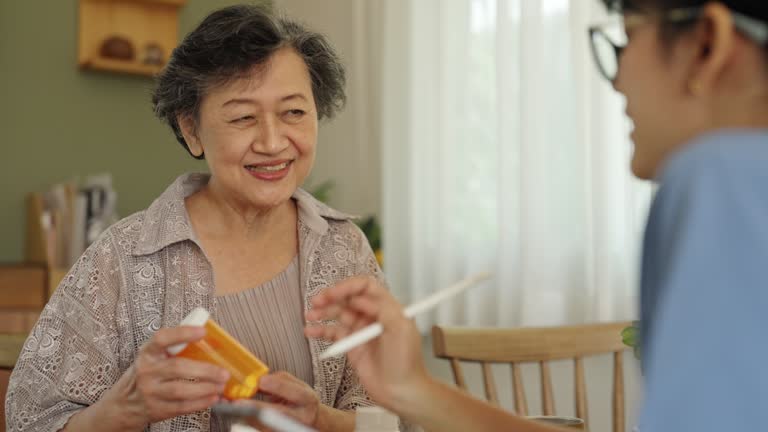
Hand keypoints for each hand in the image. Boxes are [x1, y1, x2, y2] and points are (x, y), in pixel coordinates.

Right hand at [102, 326, 229, 429]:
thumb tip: (211, 338)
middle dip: (204, 370)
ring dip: (205, 388)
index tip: (202, 331)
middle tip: (224, 372)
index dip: (182, 333)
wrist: (126, 403)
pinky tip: (213, 398)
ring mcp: (150, 392)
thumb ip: (176, 347)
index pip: (162, 338)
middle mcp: (147, 371)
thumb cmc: (149, 373)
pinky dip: (200, 403)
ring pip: (180, 390)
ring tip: (221, 385)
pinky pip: (182, 406)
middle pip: (177, 368)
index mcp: (148, 352)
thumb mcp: (155, 356)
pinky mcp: (157, 409)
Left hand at [237, 372, 341, 430]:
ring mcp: (288, 428)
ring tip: (232, 408)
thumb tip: (257, 382)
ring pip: (267, 426)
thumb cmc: (299, 398)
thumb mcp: (296, 385)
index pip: (294, 392)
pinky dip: (249, 423)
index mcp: (307, 399)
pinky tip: (237, 416)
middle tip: (238, 402)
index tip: (261, 380)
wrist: (310, 418)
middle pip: (278, 414)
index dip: (278, 386)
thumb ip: (279, 381)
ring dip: (248, 418)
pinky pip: (261, 430)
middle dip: (257, 408)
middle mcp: (301, 416)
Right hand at [304, 277, 429, 411]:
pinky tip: (310, 331)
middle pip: (349, 298)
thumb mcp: (400, 329)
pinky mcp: (351, 345)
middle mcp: (373, 316)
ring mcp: (361, 330)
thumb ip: (383, 308)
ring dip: (323, 312)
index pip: (365, 287)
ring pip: (338, 313)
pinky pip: (333, 333)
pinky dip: (320, 330)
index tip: (333, 293)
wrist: (400, 392)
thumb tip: (360, 298)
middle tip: (317, 301)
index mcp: (387, 308)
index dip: (348, 287)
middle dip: (331, 297)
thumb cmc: (406, 362)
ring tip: (310, 315)